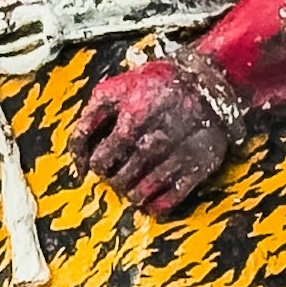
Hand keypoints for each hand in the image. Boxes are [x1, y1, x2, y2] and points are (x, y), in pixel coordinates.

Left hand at [72, 56, 236, 216]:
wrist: (207, 82)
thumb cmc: (154, 86)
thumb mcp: (115, 91)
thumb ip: (89, 119)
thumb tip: (77, 156)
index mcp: (135, 116)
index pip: (102, 158)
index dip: (95, 164)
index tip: (98, 163)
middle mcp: (159, 137)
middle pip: (122, 176)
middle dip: (113, 179)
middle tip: (114, 175)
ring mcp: (182, 152)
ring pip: (145, 190)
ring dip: (132, 194)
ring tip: (129, 187)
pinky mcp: (202, 164)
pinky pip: (175, 195)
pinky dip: (159, 204)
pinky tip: (150, 200)